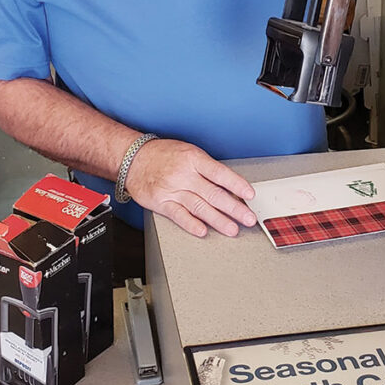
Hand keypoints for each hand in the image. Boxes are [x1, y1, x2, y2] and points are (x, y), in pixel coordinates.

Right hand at [125, 139, 256, 237]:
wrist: (134, 158)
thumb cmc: (164, 155)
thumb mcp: (188, 153)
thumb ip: (207, 169)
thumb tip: (230, 186)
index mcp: (193, 159)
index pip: (220, 173)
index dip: (236, 185)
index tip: (250, 195)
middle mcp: (184, 175)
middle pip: (214, 194)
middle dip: (234, 208)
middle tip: (248, 218)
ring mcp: (172, 189)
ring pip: (200, 207)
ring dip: (218, 220)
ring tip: (232, 229)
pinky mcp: (161, 202)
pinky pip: (178, 215)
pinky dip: (191, 224)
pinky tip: (203, 231)